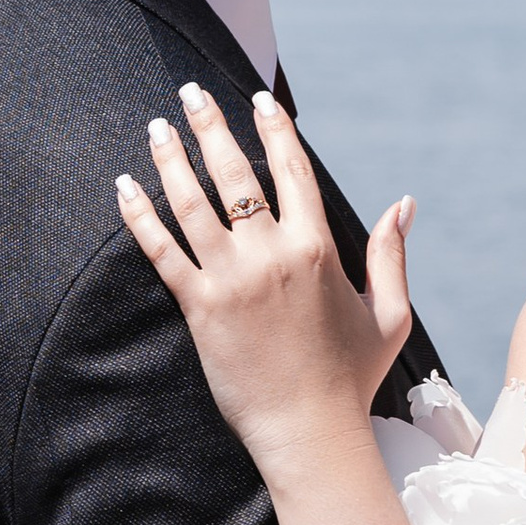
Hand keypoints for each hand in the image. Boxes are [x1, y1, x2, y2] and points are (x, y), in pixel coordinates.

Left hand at [116, 82, 415, 473]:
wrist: (310, 432)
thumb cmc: (352, 378)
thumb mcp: (389, 313)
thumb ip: (391, 254)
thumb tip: (403, 204)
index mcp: (318, 248)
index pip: (291, 170)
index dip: (273, 129)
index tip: (258, 99)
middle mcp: (273, 255)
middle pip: (235, 173)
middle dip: (210, 125)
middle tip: (191, 92)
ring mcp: (233, 280)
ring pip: (193, 203)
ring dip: (170, 158)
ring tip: (155, 126)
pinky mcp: (200, 308)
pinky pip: (162, 251)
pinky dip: (139, 215)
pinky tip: (123, 186)